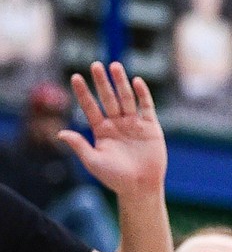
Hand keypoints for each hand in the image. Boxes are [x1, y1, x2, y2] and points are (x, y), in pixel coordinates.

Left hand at [61, 62, 166, 199]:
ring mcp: (134, 123)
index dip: (83, 92)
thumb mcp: (93, 161)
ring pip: (126, 98)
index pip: (90, 107)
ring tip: (114, 66)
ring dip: (120, 82)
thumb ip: (79, 145)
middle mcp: (117, 123)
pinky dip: (142, 94)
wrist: (140, 187)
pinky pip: (146, 106)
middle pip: (108, 98)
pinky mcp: (151, 126)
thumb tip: (60, 132)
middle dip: (101, 82)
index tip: (75, 77)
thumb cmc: (115, 178)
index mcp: (102, 130)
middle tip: (95, 65)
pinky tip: (136, 81)